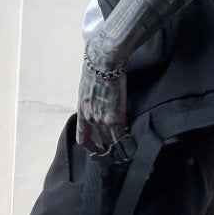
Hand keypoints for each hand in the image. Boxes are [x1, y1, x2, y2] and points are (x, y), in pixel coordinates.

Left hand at [76, 40, 128, 155]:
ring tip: (125, 152)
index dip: (90, 147)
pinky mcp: (114, 118)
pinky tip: (131, 143)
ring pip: (110, 143)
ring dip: (117, 149)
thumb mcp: (88, 87)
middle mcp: (90, 119)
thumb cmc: (97, 67)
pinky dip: (126, 143)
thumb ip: (92, 101)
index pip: (82, 138)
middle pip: (98, 143)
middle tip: (114, 154)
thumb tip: (99, 103)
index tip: (96, 150)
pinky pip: (120, 137)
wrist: (104, 60)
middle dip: (106, 151)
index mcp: (82, 111)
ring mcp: (102, 120)